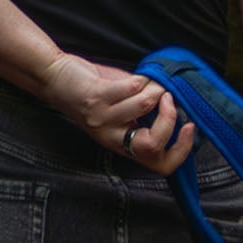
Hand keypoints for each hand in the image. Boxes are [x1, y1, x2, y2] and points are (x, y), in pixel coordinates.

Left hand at [38, 52, 196, 173]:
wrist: (54, 78)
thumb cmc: (92, 92)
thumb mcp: (120, 113)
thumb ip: (146, 114)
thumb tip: (177, 103)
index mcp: (121, 145)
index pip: (159, 164)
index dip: (181, 150)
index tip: (188, 127)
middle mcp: (112, 138)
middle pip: (153, 145)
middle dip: (169, 120)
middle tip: (169, 100)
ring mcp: (103, 120)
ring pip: (144, 107)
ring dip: (155, 90)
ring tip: (151, 83)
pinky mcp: (95, 98)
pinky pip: (130, 88)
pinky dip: (141, 79)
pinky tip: (137, 77)